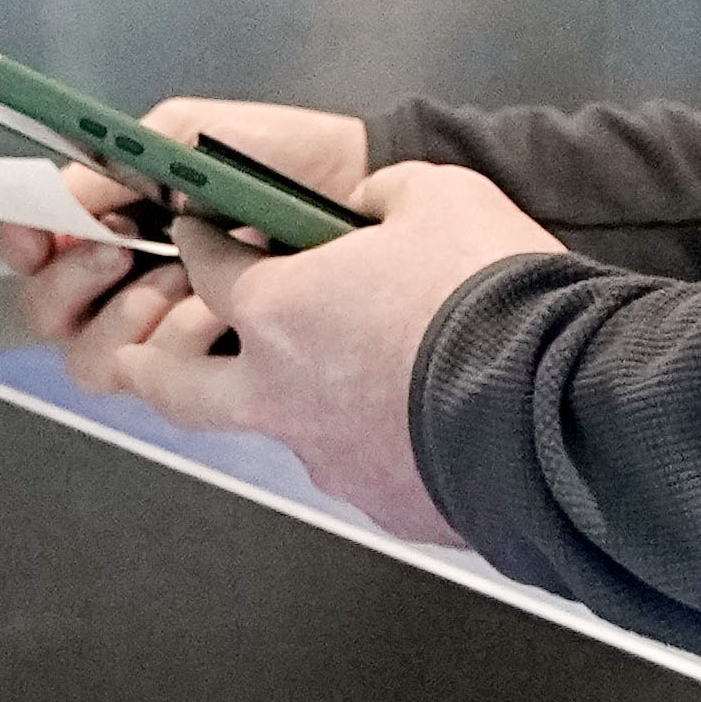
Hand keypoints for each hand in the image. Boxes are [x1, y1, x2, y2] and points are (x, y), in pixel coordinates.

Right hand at [0, 91, 369, 339]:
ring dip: (130, 316)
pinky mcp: (204, 369)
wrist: (357, 189)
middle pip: (47, 313)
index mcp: (110, 220)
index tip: (37, 233)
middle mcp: (122, 281)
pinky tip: (220, 310)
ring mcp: (160, 329)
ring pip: (91, 359)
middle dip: (76, 281)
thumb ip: (112, 165)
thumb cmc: (277, 158)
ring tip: (186, 280)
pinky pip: (156, 380)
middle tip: (120, 251)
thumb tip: (59, 203)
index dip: (22, 241)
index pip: (33, 246)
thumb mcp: (185, 137)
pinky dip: (179, 342)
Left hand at [7, 158, 559, 543]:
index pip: (208, 272)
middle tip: (140, 357)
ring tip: (336, 384)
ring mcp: (328, 459)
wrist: (560, 406)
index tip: (206, 237)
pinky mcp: (383, 506)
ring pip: (279, 429)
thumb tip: (375, 202)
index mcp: (278, 311)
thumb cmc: (491, 293)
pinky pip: (361, 467)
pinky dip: (374, 445)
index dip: (204, 246)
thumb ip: (384, 196)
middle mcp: (281, 393)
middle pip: (179, 385)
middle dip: (152, 365)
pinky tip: (416, 426)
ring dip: (290, 403)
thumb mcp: (439, 196)